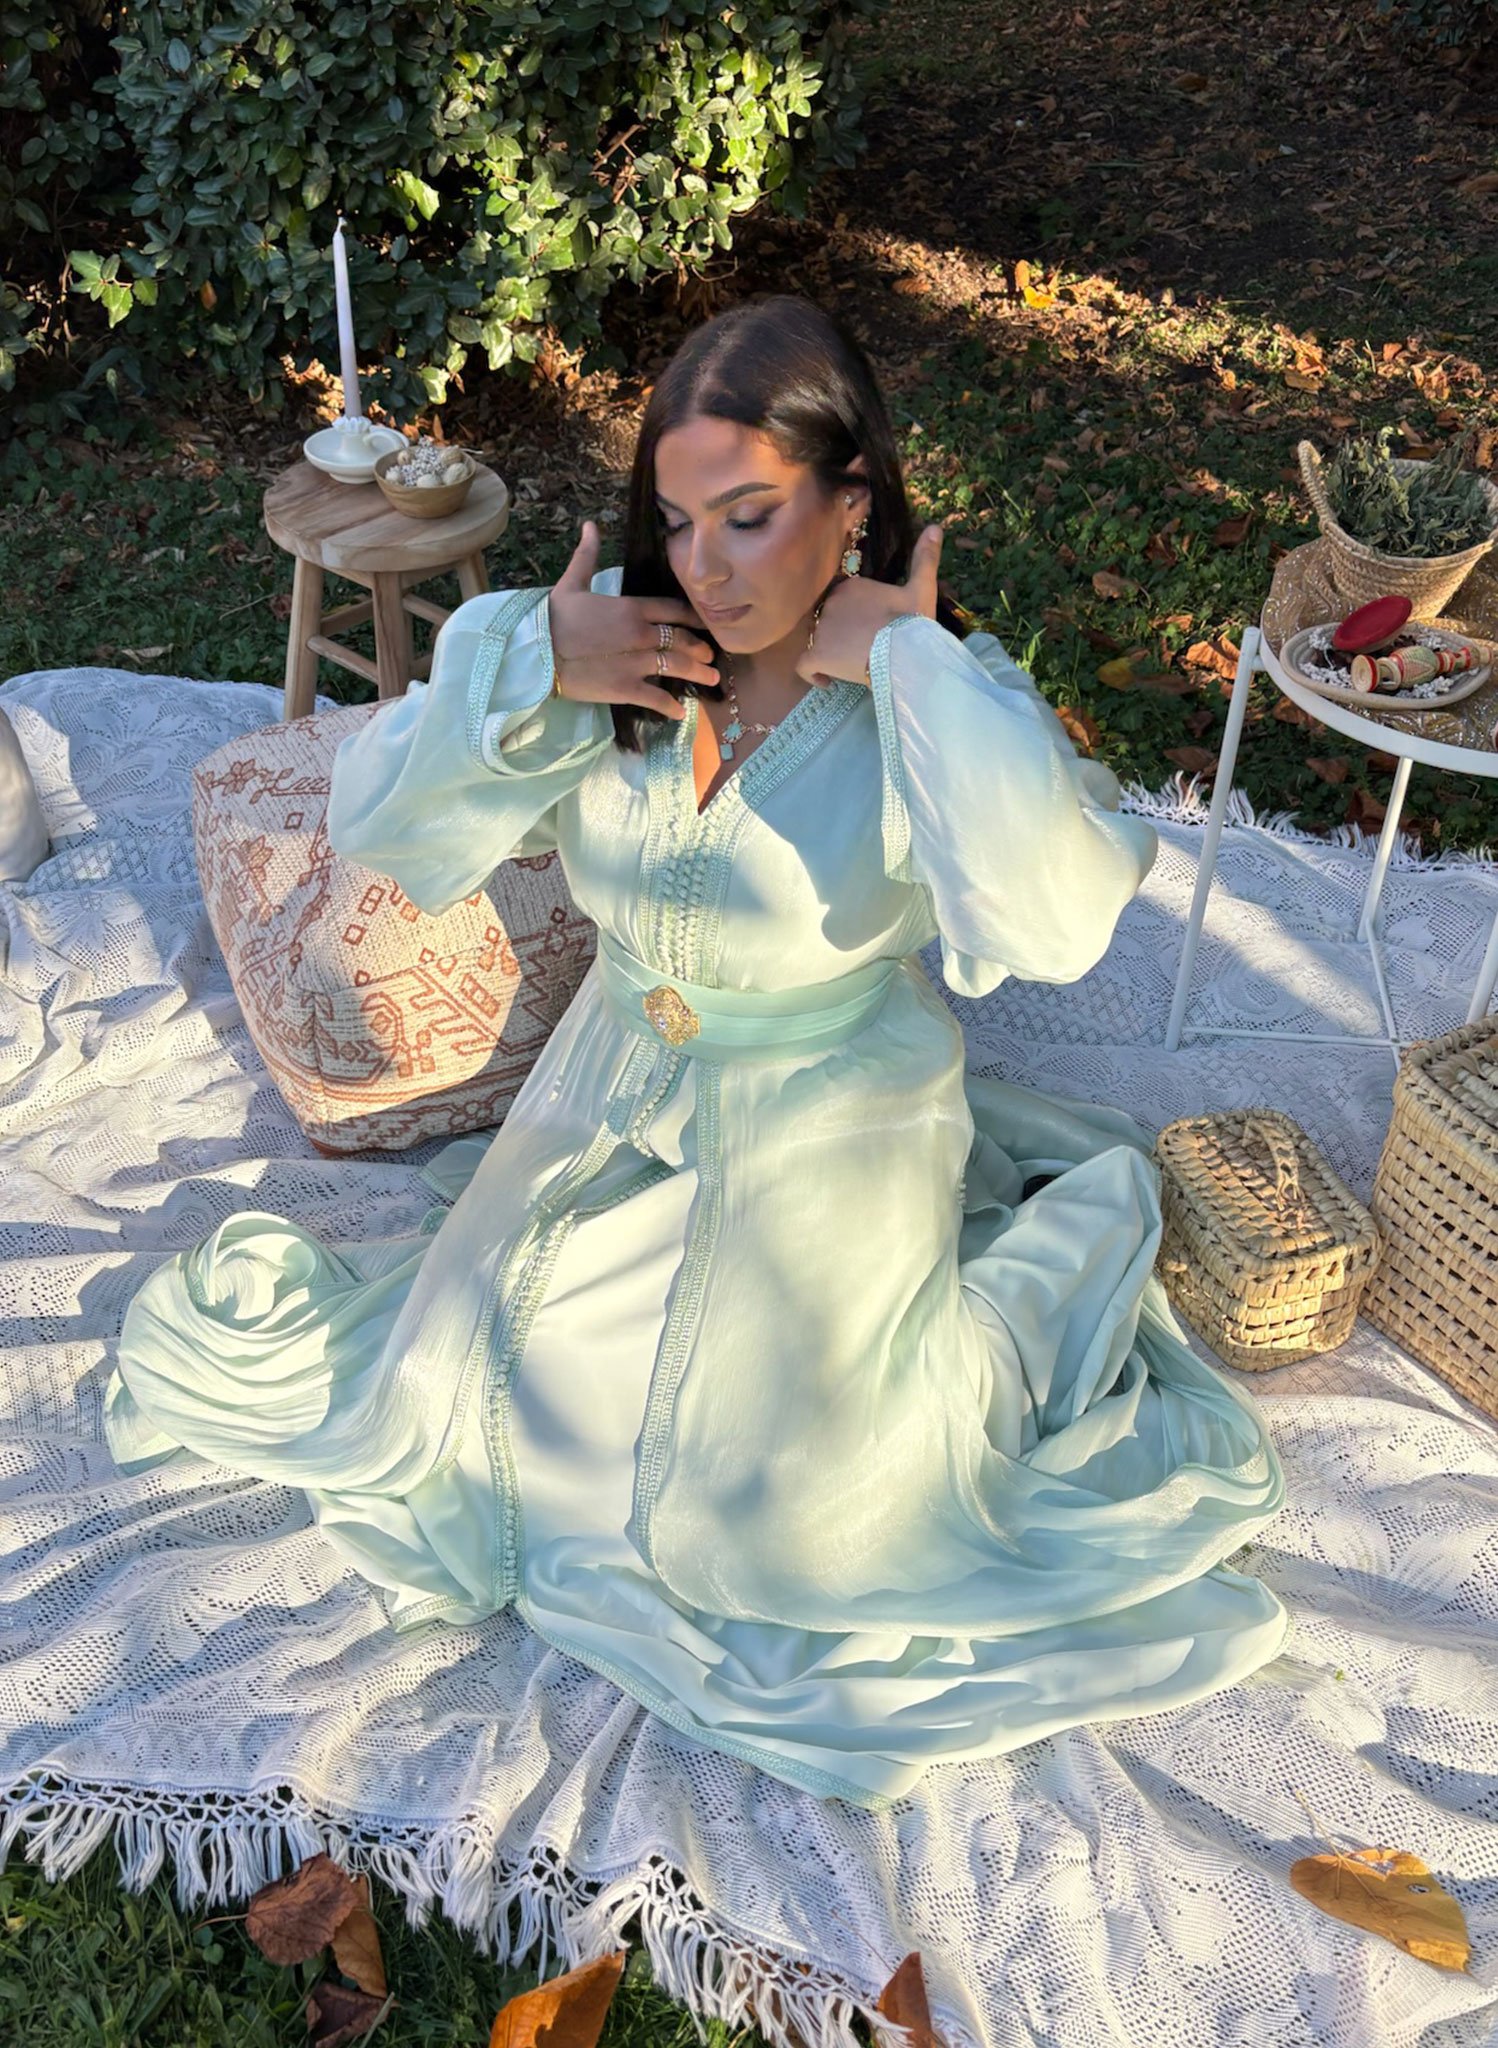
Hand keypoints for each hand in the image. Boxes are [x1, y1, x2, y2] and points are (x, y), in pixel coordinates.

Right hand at [547, 520, 719, 719]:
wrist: (536, 650)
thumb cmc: (552, 616)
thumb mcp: (571, 582)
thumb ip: (587, 555)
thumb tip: (590, 525)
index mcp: (631, 608)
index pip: (672, 610)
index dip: (692, 617)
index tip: (704, 624)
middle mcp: (641, 634)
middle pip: (680, 640)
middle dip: (700, 648)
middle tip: (711, 656)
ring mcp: (636, 663)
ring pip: (677, 667)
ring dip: (698, 674)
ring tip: (711, 680)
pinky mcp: (625, 688)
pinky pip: (656, 698)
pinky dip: (671, 707)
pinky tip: (681, 713)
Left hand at [793, 522, 945, 690]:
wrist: (904, 654)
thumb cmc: (912, 623)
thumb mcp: (922, 589)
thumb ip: (924, 559)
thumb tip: (936, 527)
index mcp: (850, 587)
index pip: (840, 598)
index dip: (851, 614)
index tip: (866, 627)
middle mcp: (830, 604)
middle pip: (826, 619)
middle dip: (838, 633)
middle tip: (860, 648)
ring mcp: (820, 630)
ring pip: (815, 641)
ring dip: (828, 653)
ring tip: (850, 664)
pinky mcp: (816, 655)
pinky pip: (804, 666)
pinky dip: (813, 674)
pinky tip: (828, 681)